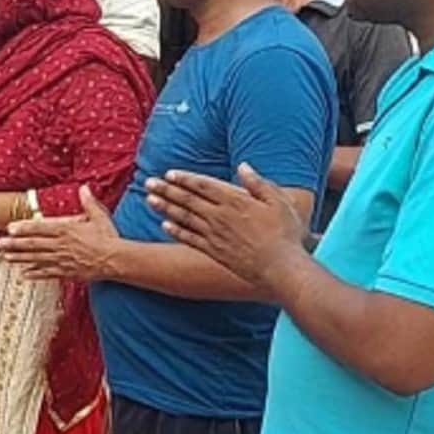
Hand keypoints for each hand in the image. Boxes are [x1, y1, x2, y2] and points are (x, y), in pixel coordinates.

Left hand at [0, 185, 122, 280]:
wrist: (116, 260)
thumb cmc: (108, 238)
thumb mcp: (98, 216)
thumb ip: (88, 202)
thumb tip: (84, 188)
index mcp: (66, 230)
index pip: (40, 228)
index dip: (24, 228)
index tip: (10, 228)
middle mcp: (61, 245)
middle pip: (33, 244)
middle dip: (15, 244)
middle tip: (0, 244)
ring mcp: (62, 260)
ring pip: (36, 259)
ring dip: (20, 258)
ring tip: (6, 258)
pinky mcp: (67, 272)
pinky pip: (48, 273)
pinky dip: (35, 274)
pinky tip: (24, 274)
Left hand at [146, 164, 308, 296]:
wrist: (281, 267)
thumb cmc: (285, 233)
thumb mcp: (278, 202)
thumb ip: (258, 183)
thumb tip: (243, 165)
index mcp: (235, 201)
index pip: (203, 185)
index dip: (185, 179)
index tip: (169, 173)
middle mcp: (220, 217)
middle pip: (188, 200)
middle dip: (167, 190)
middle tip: (149, 182)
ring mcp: (215, 235)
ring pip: (184, 218)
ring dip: (165, 207)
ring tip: (149, 199)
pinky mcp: (214, 251)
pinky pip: (190, 239)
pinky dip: (176, 231)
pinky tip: (164, 225)